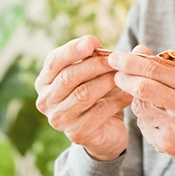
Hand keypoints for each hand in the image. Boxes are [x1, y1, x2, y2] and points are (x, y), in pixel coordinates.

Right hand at [35, 35, 133, 159]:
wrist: (106, 132)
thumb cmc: (98, 96)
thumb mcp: (96, 75)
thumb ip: (104, 58)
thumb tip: (124, 46)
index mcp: (44, 82)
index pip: (53, 61)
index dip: (72, 50)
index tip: (92, 42)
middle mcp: (45, 101)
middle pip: (68, 77)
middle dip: (94, 65)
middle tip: (115, 59)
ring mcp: (59, 119)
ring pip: (83, 94)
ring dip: (106, 81)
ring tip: (124, 74)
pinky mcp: (77, 133)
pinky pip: (99, 111)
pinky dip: (117, 99)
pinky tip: (130, 93)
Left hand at [109, 44, 174, 175]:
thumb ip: (166, 67)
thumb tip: (137, 51)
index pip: (157, 70)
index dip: (131, 62)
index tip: (115, 57)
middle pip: (143, 89)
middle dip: (124, 78)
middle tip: (117, 73)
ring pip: (139, 107)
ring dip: (135, 98)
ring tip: (145, 96)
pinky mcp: (167, 144)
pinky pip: (143, 125)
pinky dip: (144, 117)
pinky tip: (157, 116)